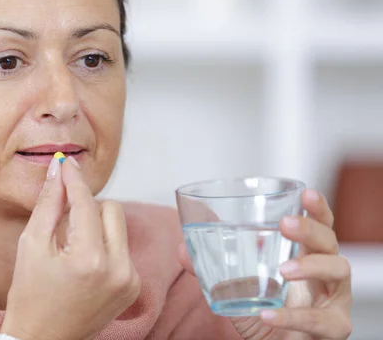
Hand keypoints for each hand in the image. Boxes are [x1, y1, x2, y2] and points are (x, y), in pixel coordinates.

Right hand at [1, 157, 140, 339]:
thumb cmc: (31, 296)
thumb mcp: (31, 245)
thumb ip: (48, 204)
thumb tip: (58, 170)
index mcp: (89, 259)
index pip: (86, 203)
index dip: (73, 180)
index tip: (65, 163)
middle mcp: (118, 269)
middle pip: (111, 209)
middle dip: (87, 206)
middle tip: (64, 216)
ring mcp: (130, 280)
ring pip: (118, 227)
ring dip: (97, 225)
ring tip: (72, 245)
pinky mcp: (133, 286)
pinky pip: (122, 248)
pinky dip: (105, 246)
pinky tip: (84, 262)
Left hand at [179, 190, 352, 339]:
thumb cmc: (264, 314)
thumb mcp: (236, 288)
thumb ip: (211, 268)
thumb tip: (182, 250)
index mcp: (308, 256)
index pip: (320, 225)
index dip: (317, 208)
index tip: (305, 194)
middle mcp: (328, 274)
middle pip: (331, 241)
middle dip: (310, 229)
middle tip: (285, 224)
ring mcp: (335, 301)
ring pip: (338, 272)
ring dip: (311, 265)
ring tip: (284, 269)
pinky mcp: (334, 329)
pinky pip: (320, 321)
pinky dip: (291, 317)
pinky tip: (268, 315)